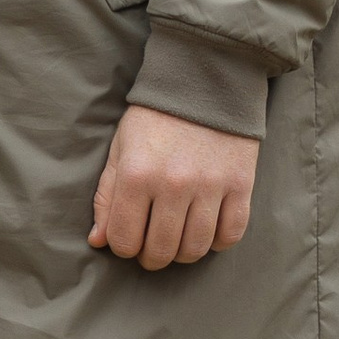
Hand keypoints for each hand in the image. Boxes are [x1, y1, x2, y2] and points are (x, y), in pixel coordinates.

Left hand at [88, 104, 258, 270]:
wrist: (205, 82)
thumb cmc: (154, 118)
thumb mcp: (120, 149)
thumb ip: (107, 197)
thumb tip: (99, 241)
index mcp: (136, 175)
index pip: (124, 240)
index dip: (123, 247)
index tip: (128, 239)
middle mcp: (172, 185)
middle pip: (160, 250)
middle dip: (151, 257)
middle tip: (152, 247)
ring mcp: (209, 186)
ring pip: (195, 248)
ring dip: (183, 253)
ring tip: (178, 241)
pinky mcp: (240, 185)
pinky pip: (231, 234)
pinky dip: (218, 242)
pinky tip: (207, 230)